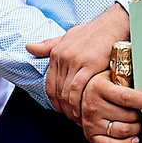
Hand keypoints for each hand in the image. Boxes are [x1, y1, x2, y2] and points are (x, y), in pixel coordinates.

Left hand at [26, 1, 130, 122]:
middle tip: (70, 118)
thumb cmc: (92, 32)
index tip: (61, 110)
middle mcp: (63, 57)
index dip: (53, 101)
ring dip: (70, 108)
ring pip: (66, 92)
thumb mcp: (67, 36)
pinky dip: (78, 102)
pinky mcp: (89, 65)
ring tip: (77, 117)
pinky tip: (83, 111)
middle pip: (57, 90)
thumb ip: (48, 45)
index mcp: (56, 52)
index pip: (49, 84)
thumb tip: (28, 47)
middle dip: (62, 108)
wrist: (113, 25)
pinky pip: (78, 89)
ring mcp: (75, 61)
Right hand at [78, 67, 141, 142]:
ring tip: (139, 123)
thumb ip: (135, 80)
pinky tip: (134, 139)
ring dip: (137, 129)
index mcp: (99, 87)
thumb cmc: (101, 83)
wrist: (80, 93)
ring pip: (122, 131)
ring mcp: (90, 122)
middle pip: (128, 116)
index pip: (128, 98)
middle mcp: (92, 105)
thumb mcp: (113, 75)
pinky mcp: (90, 135)